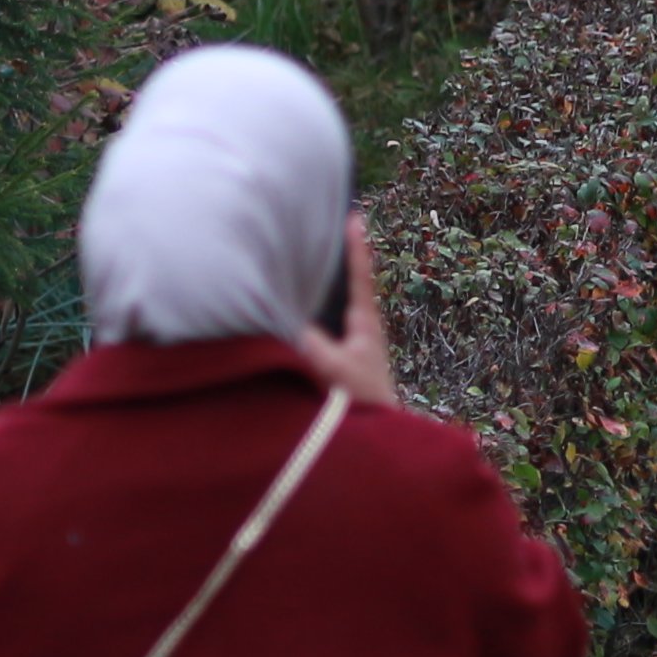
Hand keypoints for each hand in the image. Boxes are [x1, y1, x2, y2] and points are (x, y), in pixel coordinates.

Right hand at [294, 214, 398, 410]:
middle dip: (337, 258)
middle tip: (327, 226)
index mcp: (365, 325)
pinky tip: (294, 306)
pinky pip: (325, 325)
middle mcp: (361, 329)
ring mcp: (352, 344)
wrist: (375, 438)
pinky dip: (314, 309)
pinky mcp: (342, 360)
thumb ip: (309, 345)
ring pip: (337, 305)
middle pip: (348, 285)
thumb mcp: (333, 370)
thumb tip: (281, 318)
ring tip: (306, 257)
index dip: (356, 248)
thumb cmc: (359, 403)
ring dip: (324, 284)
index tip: (354, 217)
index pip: (360, 278)